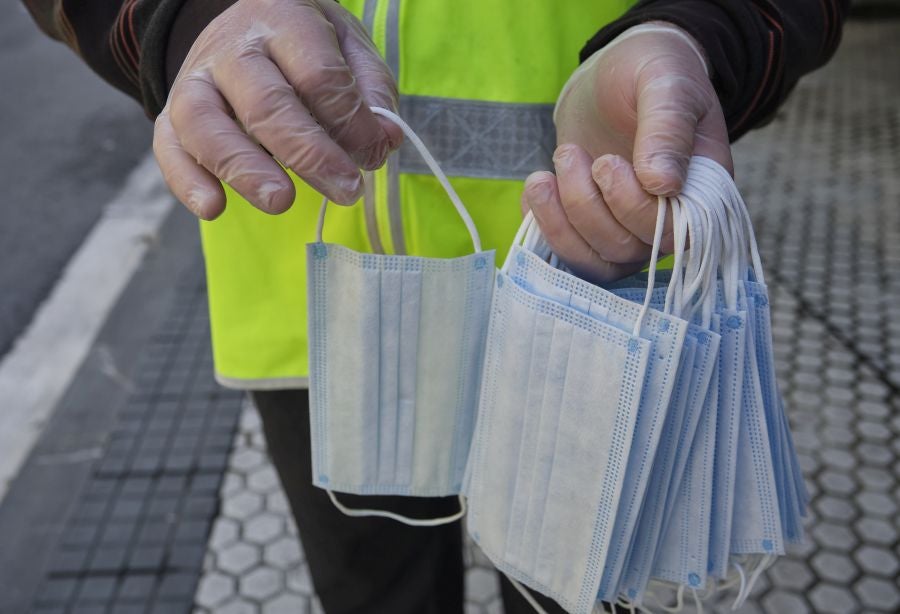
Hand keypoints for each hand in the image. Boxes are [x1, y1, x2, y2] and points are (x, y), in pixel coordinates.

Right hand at [153, 0, 401, 219]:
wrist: (245, 24)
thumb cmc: (306, 45)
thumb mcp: (348, 47)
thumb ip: (370, 90)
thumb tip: (385, 139)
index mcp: (284, 21)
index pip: (318, 75)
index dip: (349, 121)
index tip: (374, 154)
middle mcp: (233, 49)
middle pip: (266, 103)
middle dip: (309, 153)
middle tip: (346, 190)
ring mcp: (195, 80)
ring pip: (206, 124)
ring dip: (244, 168)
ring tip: (281, 202)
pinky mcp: (171, 114)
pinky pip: (168, 147)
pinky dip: (186, 180)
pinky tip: (213, 208)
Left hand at [523, 24, 731, 282]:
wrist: (615, 73)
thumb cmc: (651, 72)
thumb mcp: (665, 83)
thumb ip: (667, 127)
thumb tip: (663, 183)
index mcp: (702, 189)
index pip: (673, 232)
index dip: (634, 210)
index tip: (607, 162)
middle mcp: (668, 219)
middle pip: (629, 250)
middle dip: (589, 207)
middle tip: (571, 154)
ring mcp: (629, 228)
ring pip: (597, 260)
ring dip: (563, 220)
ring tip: (548, 171)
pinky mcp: (592, 228)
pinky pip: (569, 255)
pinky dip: (544, 227)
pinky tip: (539, 187)